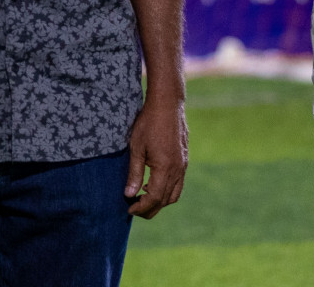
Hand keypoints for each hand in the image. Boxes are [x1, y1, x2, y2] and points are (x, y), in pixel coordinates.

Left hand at [125, 98, 186, 217]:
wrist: (167, 104)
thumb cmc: (148, 123)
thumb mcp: (136, 148)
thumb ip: (134, 173)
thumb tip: (129, 195)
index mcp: (165, 168)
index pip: (154, 198)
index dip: (142, 207)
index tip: (129, 209)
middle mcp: (178, 170)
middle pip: (165, 200)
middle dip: (150, 209)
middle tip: (134, 209)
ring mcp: (183, 165)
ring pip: (174, 194)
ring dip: (160, 202)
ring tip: (143, 199)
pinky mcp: (184, 160)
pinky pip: (178, 184)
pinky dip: (167, 191)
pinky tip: (153, 185)